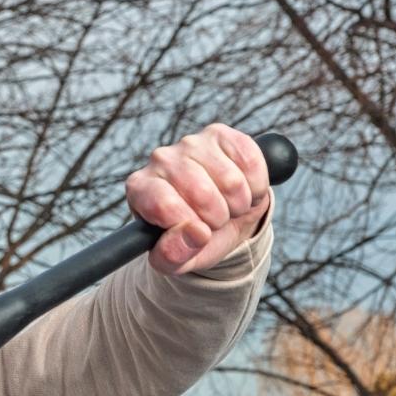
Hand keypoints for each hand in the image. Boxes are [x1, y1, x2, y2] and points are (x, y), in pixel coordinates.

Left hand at [126, 123, 270, 275]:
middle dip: (216, 218)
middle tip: (213, 221)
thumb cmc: (191, 240)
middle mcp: (160, 160)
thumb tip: (196, 233)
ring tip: (227, 208)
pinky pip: (250, 163)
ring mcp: (191, 144)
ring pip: (230, 181)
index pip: (163, 204)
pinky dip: (255, 187)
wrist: (221, 221)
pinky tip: (242, 191)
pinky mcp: (221, 135)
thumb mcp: (176, 260)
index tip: (197, 232)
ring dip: (237, 205)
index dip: (189, 225)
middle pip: (200, 193)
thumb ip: (173, 255)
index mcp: (140, 189)